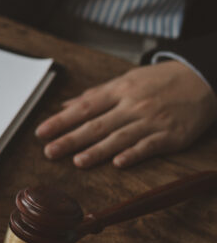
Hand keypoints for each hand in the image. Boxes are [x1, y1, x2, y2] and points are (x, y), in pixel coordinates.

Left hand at [35, 61, 216, 168]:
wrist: (203, 79)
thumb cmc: (160, 81)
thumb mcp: (126, 80)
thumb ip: (96, 95)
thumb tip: (66, 105)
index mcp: (119, 91)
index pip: (84, 108)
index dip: (61, 121)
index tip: (41, 132)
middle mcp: (132, 105)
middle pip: (97, 125)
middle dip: (71, 139)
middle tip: (50, 151)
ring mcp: (151, 121)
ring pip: (119, 137)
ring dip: (97, 150)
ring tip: (77, 162)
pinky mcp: (171, 135)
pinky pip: (149, 146)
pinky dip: (133, 154)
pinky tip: (118, 163)